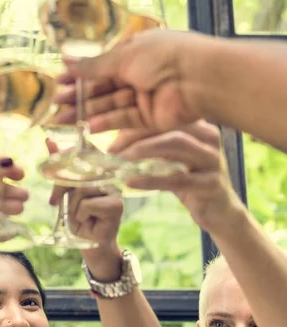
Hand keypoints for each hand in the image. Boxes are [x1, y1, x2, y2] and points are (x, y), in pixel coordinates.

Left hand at [46, 139, 123, 279]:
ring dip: (72, 205)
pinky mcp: (116, 205)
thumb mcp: (65, 188)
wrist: (88, 241)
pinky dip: (80, 214)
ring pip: (82, 188)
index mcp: (100, 167)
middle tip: (54, 200)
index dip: (70, 153)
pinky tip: (87, 220)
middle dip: (61, 185)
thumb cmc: (78, 213)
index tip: (55, 167)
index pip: (88, 148)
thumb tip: (49, 140)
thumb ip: (60, 164)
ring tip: (77, 214)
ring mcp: (116, 189)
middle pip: (80, 168)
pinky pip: (87, 204)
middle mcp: (110, 174)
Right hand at [53, 30, 213, 133]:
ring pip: (109, 105)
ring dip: (86, 112)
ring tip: (61, 119)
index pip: (100, 66)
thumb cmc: (163, 57)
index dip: (79, 75)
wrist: (199, 79)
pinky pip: (124, 120)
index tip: (59, 83)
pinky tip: (87, 127)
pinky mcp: (150, 118)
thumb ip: (94, 65)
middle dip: (78, 96)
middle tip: (56, 104)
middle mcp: (138, 74)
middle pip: (102, 88)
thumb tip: (67, 61)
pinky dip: (106, 123)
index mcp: (133, 53)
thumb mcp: (123, 56)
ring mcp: (143, 97)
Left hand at [108, 121, 243, 232]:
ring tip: (120, 160)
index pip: (162, 115)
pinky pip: (177, 178)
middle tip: (111, 148)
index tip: (107, 132)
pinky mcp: (212, 184)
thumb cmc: (189, 180)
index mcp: (198, 125)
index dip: (133, 121)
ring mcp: (213, 159)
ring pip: (175, 144)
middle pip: (168, 125)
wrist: (219, 211)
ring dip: (143, 151)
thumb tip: (114, 140)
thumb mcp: (170, 158)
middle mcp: (209, 137)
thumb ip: (151, 145)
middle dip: (136, 134)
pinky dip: (151, 180)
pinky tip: (131, 182)